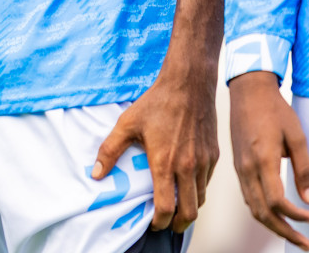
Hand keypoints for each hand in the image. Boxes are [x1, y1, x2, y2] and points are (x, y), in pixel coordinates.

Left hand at [93, 61, 218, 231]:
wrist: (188, 83)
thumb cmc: (156, 102)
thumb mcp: (127, 123)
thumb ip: (110, 150)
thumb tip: (96, 174)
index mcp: (165, 163)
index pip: (166, 207)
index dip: (159, 222)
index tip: (153, 224)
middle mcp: (188, 167)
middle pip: (189, 212)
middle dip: (178, 224)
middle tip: (168, 224)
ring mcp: (203, 162)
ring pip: (200, 198)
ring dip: (190, 208)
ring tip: (177, 206)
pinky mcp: (213, 154)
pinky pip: (207, 181)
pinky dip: (198, 189)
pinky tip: (187, 183)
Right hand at [230, 71, 308, 249]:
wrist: (248, 90)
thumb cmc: (274, 109)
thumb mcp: (296, 136)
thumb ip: (304, 169)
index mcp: (262, 159)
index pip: (276, 201)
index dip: (295, 216)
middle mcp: (247, 167)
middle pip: (262, 212)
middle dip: (284, 231)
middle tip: (304, 243)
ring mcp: (239, 166)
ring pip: (252, 207)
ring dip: (272, 224)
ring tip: (292, 232)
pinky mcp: (237, 164)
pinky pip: (247, 195)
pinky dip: (261, 210)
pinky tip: (275, 212)